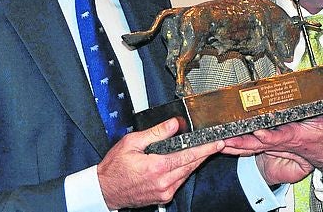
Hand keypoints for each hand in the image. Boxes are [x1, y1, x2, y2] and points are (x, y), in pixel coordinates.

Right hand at [97, 118, 224, 209]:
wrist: (106, 190)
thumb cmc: (114, 168)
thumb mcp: (132, 142)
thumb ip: (156, 133)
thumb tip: (173, 124)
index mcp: (157, 167)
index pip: (188, 155)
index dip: (205, 149)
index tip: (216, 143)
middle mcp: (163, 182)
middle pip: (191, 165)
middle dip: (204, 154)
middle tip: (216, 144)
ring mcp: (164, 191)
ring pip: (187, 174)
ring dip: (195, 162)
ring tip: (202, 151)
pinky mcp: (164, 197)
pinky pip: (180, 181)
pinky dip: (185, 171)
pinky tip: (185, 163)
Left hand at [223, 99, 322, 181]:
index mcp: (293, 136)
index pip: (278, 137)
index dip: (267, 136)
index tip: (257, 132)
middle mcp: (279, 141)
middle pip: (256, 144)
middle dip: (240, 143)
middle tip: (225, 139)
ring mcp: (272, 144)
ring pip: (249, 146)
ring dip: (234, 144)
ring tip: (217, 141)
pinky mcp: (268, 143)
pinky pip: (249, 145)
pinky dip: (236, 145)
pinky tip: (222, 142)